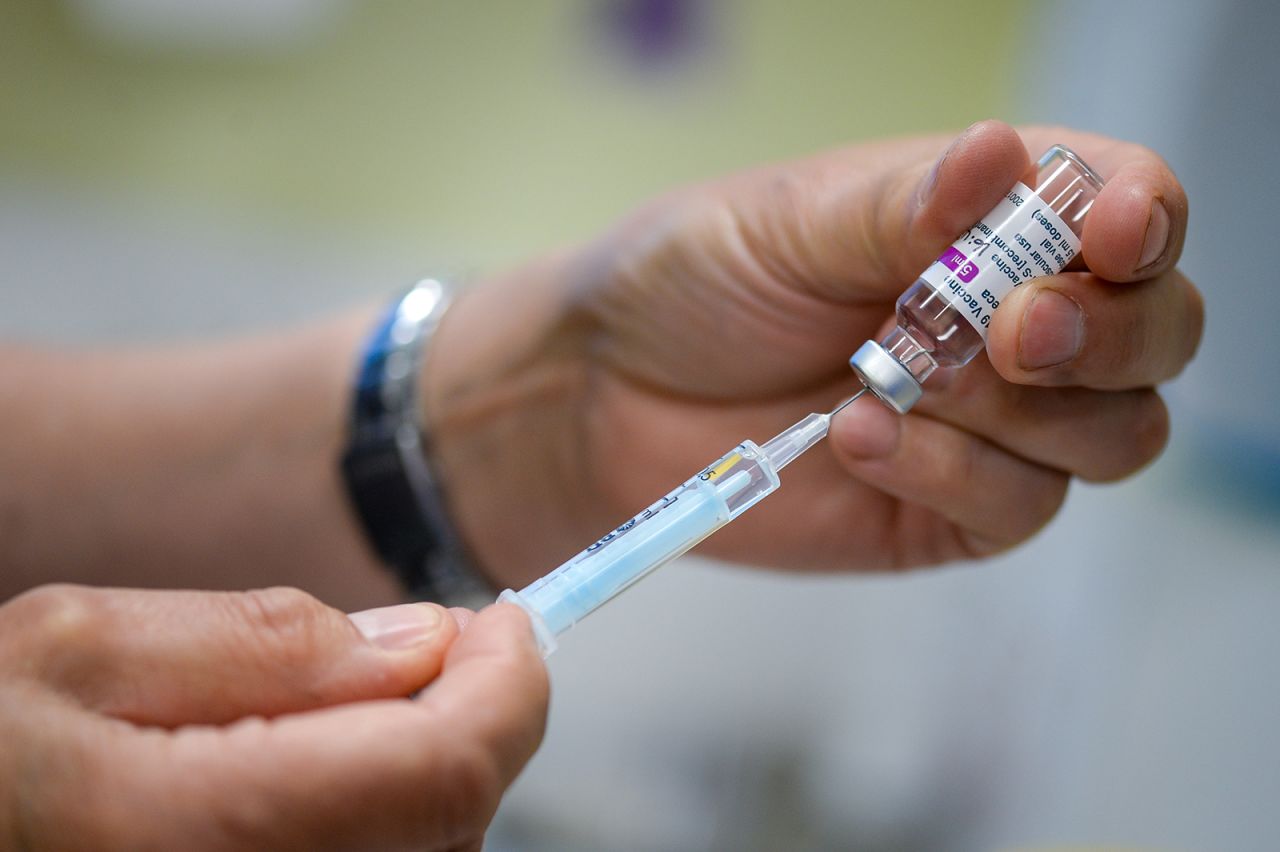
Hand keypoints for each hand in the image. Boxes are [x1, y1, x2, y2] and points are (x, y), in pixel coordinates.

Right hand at [0, 585, 546, 850]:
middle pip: (452, 815)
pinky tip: (328, 764)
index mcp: (210, 830)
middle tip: (437, 642)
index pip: (447, 769)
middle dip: (473, 712)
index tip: (503, 618)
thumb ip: (264, 642)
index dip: (507, 685)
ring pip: (426, 849)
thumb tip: (422, 642)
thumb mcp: (78, 648)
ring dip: (431, 761)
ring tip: (360, 699)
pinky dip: (387, 810)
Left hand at [428, 120, 1201, 579]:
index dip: (1143, 221)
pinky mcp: (952, 507)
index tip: (1108, 235)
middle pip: (1155, 335)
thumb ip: (903, 209)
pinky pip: (1018, 507)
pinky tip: (856, 437)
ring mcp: (993, 426)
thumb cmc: (690, 281)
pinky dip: (951, 472)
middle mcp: (1010, 322)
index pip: (1126, 207)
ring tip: (889, 381)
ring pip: (1112, 434)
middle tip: (1012, 331)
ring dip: (1016, 410)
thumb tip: (1008, 155)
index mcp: (987, 222)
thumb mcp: (787, 223)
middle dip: (1105, 333)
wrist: (604, 396)